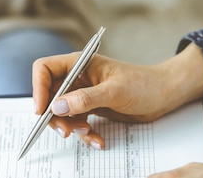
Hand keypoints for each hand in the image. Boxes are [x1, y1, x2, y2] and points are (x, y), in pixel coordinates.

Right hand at [32, 44, 202, 149]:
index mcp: (79, 64)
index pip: (44, 69)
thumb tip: (57, 106)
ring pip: (62, 113)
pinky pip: (77, 123)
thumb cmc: (143, 83)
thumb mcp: (114, 91)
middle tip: (66, 131)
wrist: (164, 94)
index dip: (38, 89)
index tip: (42, 110)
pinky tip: (98, 139)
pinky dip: (84, 134)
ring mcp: (83, 93)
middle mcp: (77, 77)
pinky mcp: (92, 108)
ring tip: (88, 133)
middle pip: (50, 96)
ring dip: (71, 127)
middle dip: (55, 115)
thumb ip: (85, 99)